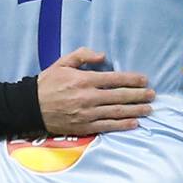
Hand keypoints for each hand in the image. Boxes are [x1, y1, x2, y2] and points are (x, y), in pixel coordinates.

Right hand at [36, 47, 153, 135]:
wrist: (30, 108)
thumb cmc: (47, 83)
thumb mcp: (62, 63)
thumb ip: (83, 55)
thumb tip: (103, 56)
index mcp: (83, 80)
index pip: (114, 79)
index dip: (132, 79)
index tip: (145, 79)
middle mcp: (88, 97)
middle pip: (119, 96)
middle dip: (138, 95)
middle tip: (152, 94)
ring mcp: (87, 114)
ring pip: (116, 112)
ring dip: (135, 110)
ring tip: (149, 109)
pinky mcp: (84, 127)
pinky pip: (107, 126)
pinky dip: (122, 125)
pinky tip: (134, 123)